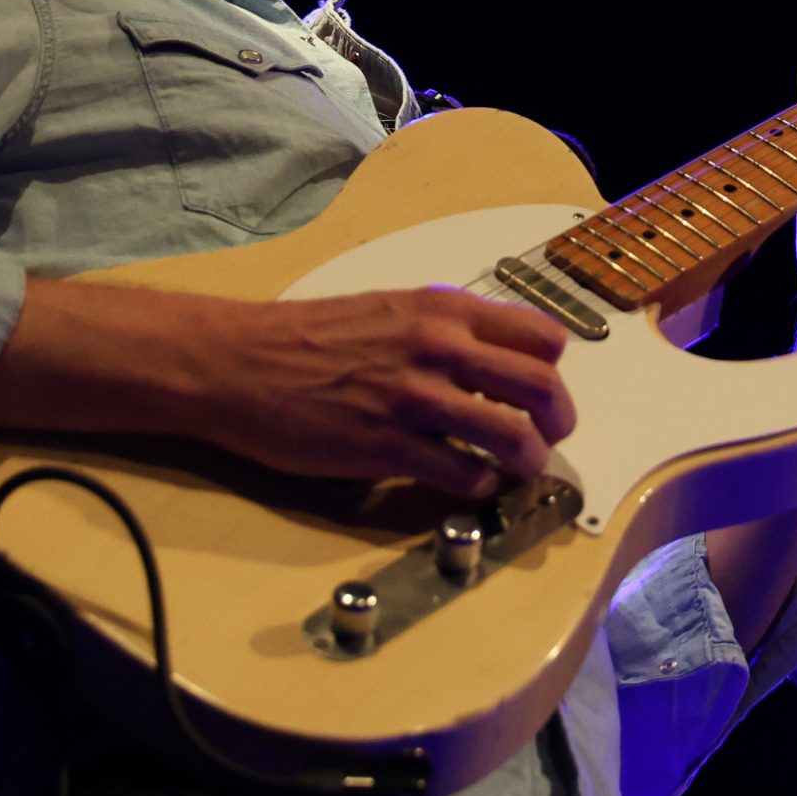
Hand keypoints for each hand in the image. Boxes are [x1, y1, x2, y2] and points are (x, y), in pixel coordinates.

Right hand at [170, 286, 575, 497]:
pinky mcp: (387, 447)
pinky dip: (476, 486)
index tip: (542, 392)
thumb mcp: (389, 309)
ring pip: (513, 437)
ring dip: (526, 462)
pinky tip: (464, 483)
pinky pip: (462, 475)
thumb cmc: (308, 336)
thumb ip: (444, 329)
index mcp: (442, 309)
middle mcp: (438, 347)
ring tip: (516, 470)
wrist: (239, 362)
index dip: (553, 372)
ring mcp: (415, 399)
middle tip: (547, 440)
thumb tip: (493, 360)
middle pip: (541, 388)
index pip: (542, 337)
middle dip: (557, 422)